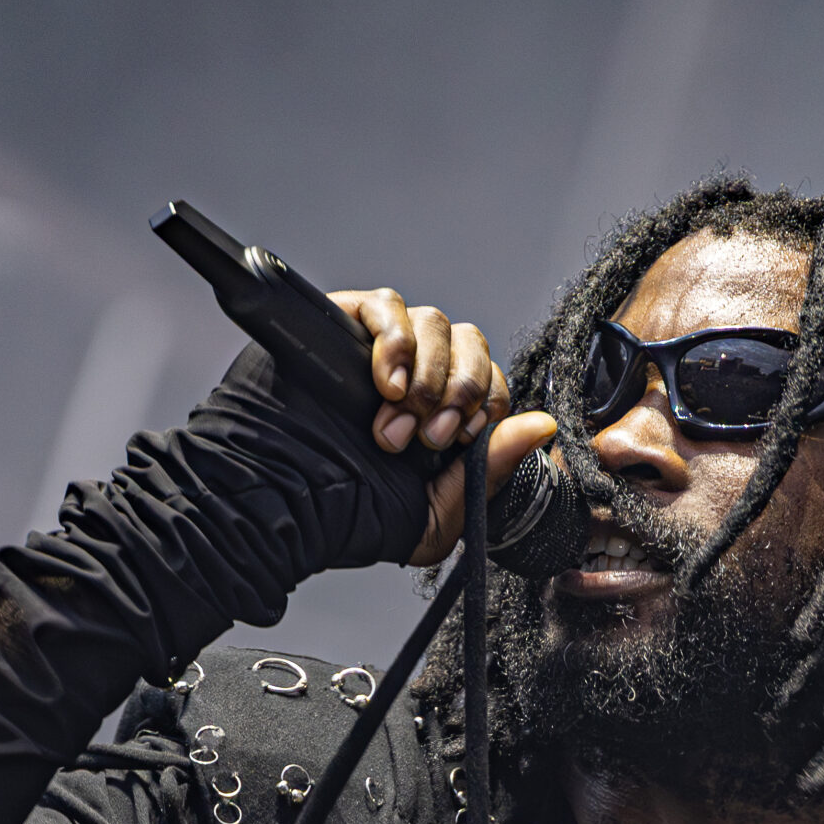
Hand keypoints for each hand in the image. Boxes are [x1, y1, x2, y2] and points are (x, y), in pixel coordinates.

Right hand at [326, 288, 557, 566]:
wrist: (281, 505)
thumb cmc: (348, 518)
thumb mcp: (438, 513)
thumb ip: (491, 469)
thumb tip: (542, 424)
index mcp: (440, 417)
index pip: (489, 382)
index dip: (485, 404)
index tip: (459, 440)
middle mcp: (414, 378)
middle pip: (470, 342)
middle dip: (461, 390)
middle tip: (431, 434)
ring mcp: (379, 350)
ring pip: (435, 322)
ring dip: (427, 375)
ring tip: (396, 419)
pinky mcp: (342, 326)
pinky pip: (387, 306)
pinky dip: (394, 341)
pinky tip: (383, 384)